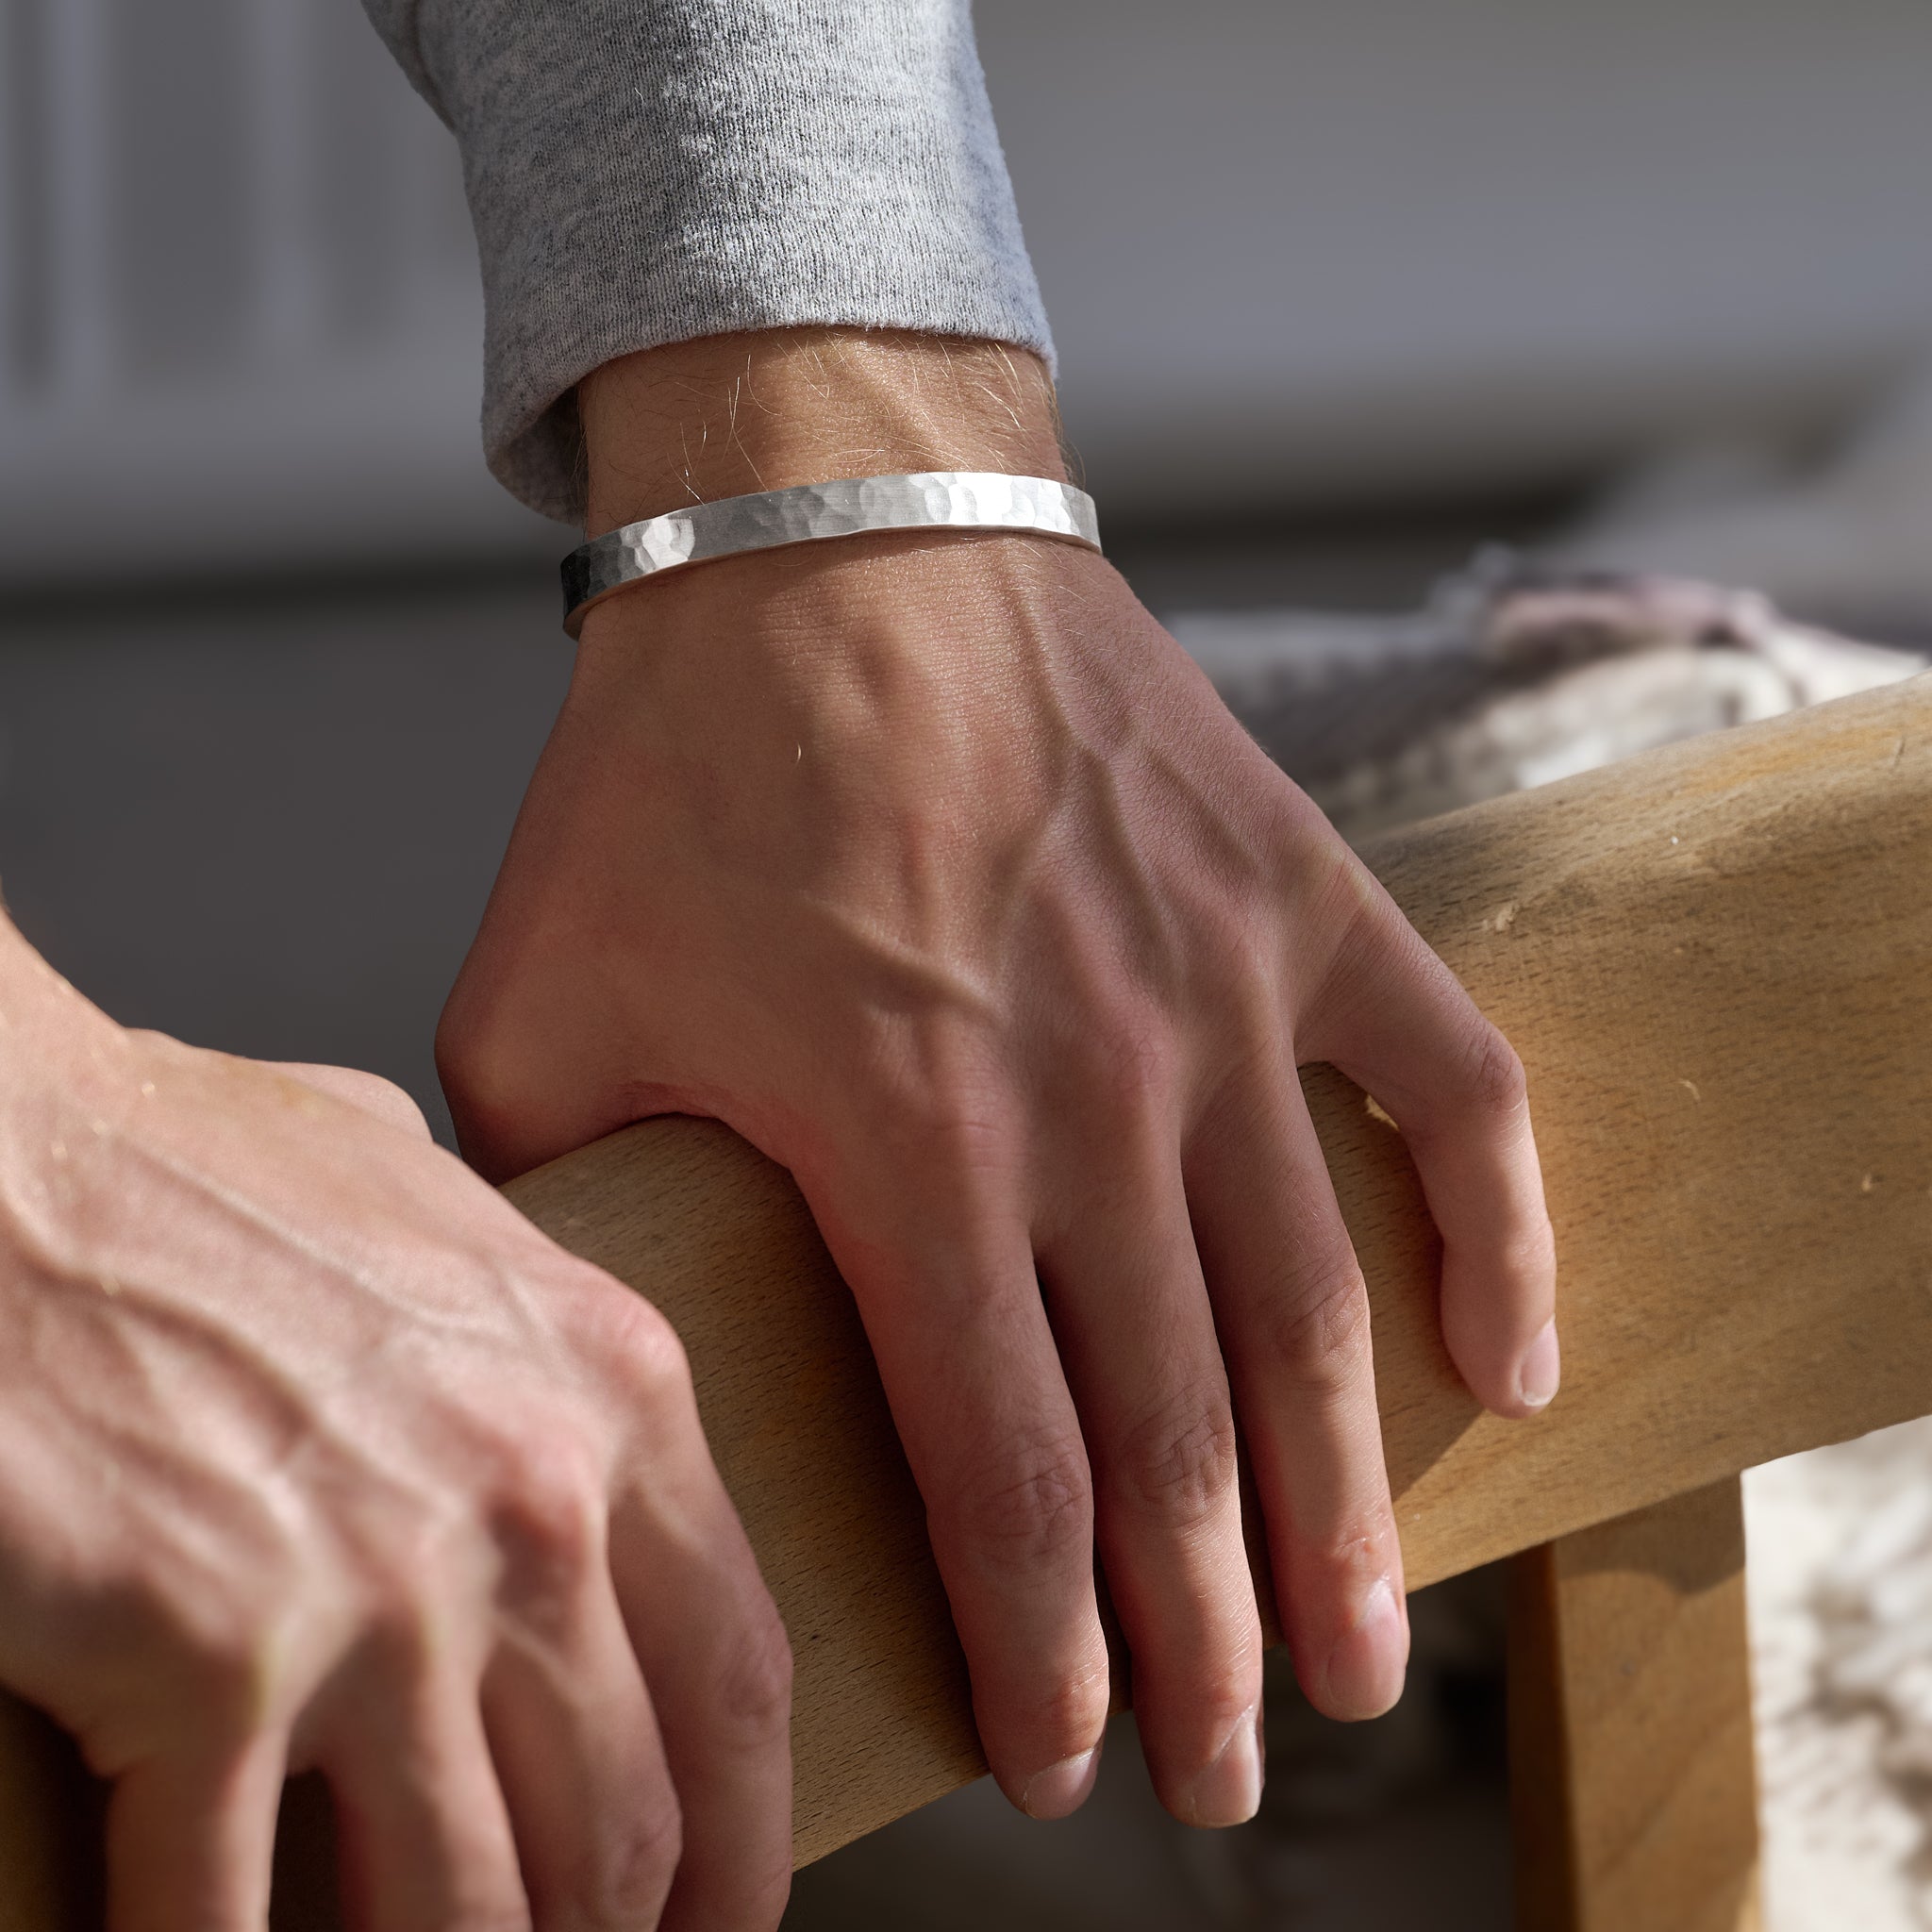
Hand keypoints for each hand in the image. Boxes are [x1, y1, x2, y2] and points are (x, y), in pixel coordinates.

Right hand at [0, 924, 790, 1930]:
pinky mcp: (216, 1661)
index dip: (746, 1842)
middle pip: (620, 1822)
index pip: (738, 1676)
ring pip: (467, 1908)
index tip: (722, 1919)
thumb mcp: (422, 1199)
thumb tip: (518, 1367)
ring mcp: (385, 1589)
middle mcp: (533, 1501)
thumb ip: (506, 1308)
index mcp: (611, 1388)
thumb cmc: (185, 1161)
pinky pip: (237, 1918)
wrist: (1, 1153)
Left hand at [441, 329, 1556, 1828]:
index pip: (1002, 1464)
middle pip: (1179, 1431)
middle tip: (1237, 1772)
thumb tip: (584, 1338)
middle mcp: (1089, 1093)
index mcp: (905, 1140)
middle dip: (1210, 1636)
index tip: (1071, 1762)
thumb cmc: (676, 767)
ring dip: (1352, 1504)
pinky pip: (1447, 1090)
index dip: (1043, 1644)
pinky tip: (1509, 1365)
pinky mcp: (1299, 897)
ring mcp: (1219, 993)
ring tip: (1372, 1655)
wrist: (832, 532)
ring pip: (1314, 1307)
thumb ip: (565, 1196)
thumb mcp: (542, 1001)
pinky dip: (1497, 1233)